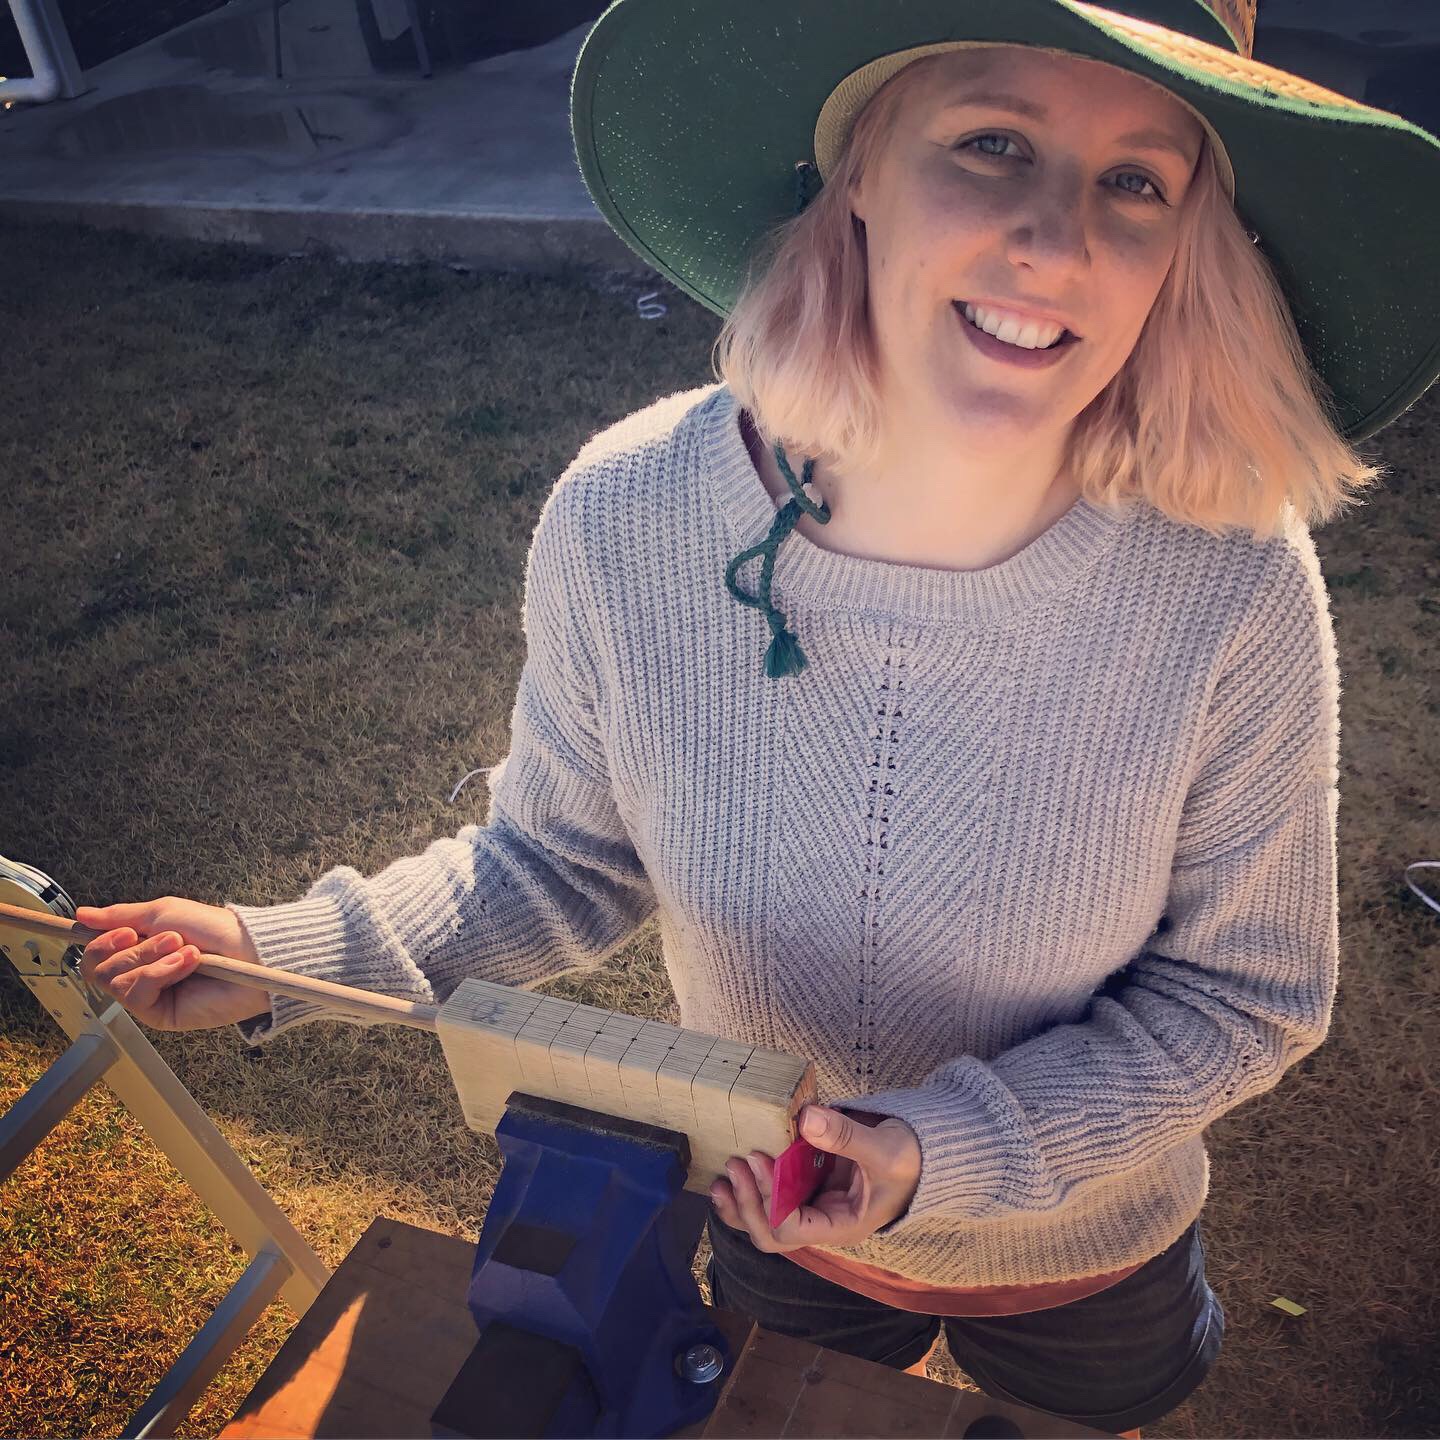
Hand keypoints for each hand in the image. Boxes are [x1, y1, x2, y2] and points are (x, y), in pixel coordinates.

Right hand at [74, 897, 271, 1031]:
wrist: (248, 952)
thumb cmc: (213, 929)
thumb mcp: (163, 912)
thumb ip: (120, 916)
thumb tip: (82, 915)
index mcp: (138, 948)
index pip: (95, 952)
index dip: (100, 941)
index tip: (125, 931)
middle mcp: (138, 972)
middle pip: (95, 968)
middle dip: (131, 949)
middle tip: (167, 938)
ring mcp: (148, 995)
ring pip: (113, 980)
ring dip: (151, 958)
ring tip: (185, 950)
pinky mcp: (159, 1014)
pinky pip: (135, 994)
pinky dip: (159, 974)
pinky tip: (187, 965)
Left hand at [709, 1104, 921, 1251]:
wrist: (922, 1151)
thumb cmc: (912, 1160)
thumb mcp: (887, 1150)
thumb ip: (847, 1136)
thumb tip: (806, 1119)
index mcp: (841, 1226)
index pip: (792, 1229)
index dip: (769, 1198)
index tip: (759, 1160)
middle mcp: (821, 1220)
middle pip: (771, 1232)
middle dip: (747, 1203)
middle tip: (734, 1165)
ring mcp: (812, 1202)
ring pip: (765, 1218)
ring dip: (740, 1200)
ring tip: (723, 1175)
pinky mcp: (807, 1181)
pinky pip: (772, 1191)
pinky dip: (751, 1183)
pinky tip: (735, 1168)